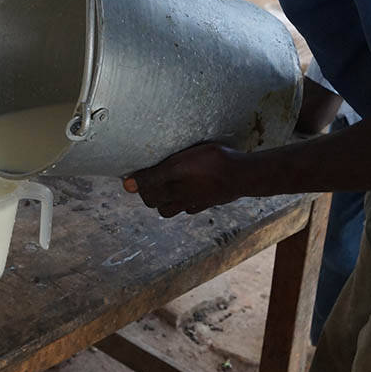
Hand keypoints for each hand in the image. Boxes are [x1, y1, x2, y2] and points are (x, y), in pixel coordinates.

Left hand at [123, 142, 241, 217]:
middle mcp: (180, 198)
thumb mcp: (179, 164)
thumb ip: (153, 175)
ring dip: (163, 200)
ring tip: (165, 186)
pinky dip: (182, 203)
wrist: (243, 175)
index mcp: (171, 187)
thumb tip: (127, 185)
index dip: (137, 182)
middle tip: (149, 177)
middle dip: (148, 192)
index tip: (135, 172)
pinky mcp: (207, 202)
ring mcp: (194, 202)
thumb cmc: (212, 163)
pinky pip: (188, 208)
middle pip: (154, 202)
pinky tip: (186, 191)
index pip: (144, 191)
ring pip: (170, 209)